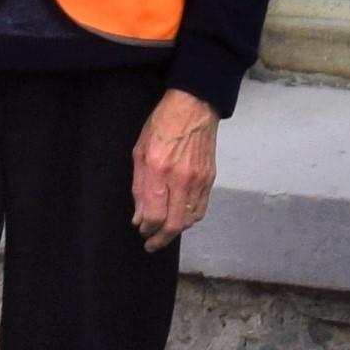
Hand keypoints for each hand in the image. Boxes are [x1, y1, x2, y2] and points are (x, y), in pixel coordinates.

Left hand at [131, 90, 218, 246]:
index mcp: (159, 170)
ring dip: (176, 230)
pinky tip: (181, 216)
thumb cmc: (163, 124)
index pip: (154, 215)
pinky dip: (190, 218)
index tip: (142, 230)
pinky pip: (201, 208)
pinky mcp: (210, 178)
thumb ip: (139, 187)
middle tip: (152, 243)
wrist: (194, 106)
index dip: (146, 228)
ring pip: (190, 220)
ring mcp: (199, 180)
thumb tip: (139, 216)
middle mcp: (181, 179)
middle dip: (161, 239)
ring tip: (166, 229)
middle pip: (174, 224)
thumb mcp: (140, 152)